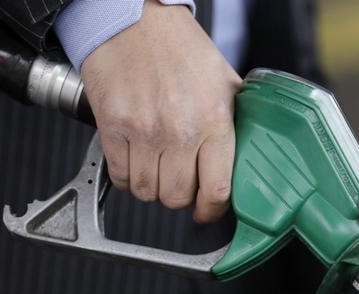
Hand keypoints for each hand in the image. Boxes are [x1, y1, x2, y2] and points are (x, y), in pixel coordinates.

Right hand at [81, 0, 240, 221]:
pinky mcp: (113, 128)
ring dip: (152, 188)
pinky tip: (135, 160)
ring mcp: (144, 131)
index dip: (212, 210)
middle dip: (181, 196)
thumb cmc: (179, 47)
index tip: (208, 210)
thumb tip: (245, 157)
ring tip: (157, 168)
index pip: (217, 190)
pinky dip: (127, 177)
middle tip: (181, 182)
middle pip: (177, 197)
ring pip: (147, 192)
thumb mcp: (224, 82)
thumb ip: (234, 122)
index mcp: (214, 121)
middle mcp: (179, 131)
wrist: (132, 19)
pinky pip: (119, 177)